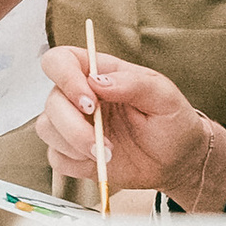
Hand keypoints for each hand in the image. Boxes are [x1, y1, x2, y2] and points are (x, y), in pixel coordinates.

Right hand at [36, 45, 217, 199]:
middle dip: (74, 126)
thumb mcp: (164, 96)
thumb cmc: (172, 122)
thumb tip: (97, 81)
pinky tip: (99, 162)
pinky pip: (55, 157)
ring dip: (74, 145)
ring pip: (46, 128)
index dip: (65, 78)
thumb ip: (133, 83)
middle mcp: (77, 96)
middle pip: (51, 101)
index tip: (90, 104)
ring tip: (107, 154)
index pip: (59, 61)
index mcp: (96, 72)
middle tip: (104, 143)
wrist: (178, 160)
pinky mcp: (72, 152)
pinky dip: (75, 164)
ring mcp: (72, 124)